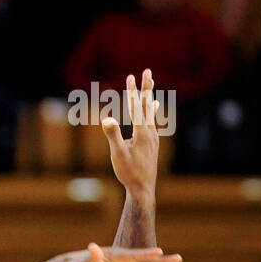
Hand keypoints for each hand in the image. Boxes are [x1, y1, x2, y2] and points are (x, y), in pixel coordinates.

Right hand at [101, 69, 160, 195]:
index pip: (137, 106)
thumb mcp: (118, 154)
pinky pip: (152, 124)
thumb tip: (107, 118)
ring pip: (151, 114)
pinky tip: (152, 114)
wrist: (143, 189)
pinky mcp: (153, 145)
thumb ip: (113, 135)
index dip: (134, 90)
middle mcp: (150, 132)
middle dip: (146, 88)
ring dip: (149, 100)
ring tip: (151, 91)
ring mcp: (153, 139)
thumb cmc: (128, 172)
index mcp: (142, 132)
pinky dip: (151, 114)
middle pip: (148, 105)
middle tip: (147, 72)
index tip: (131, 76)